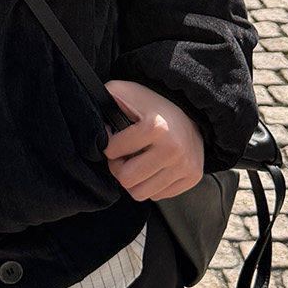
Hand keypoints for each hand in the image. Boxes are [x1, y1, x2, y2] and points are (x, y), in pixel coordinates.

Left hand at [103, 80, 205, 201]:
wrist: (191, 110)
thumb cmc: (152, 104)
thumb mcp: (125, 91)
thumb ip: (104, 100)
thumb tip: (95, 128)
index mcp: (156, 127)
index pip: (112, 151)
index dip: (109, 144)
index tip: (116, 136)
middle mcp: (173, 149)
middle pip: (126, 179)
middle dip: (119, 167)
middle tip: (124, 155)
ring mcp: (184, 165)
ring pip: (140, 193)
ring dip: (134, 180)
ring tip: (137, 162)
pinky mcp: (192, 177)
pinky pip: (158, 195)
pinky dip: (151, 184)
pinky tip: (153, 167)